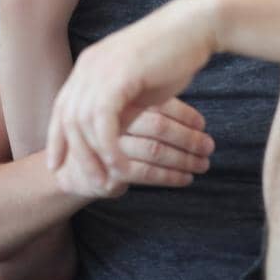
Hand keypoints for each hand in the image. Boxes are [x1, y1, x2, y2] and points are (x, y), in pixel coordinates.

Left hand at [46, 1, 217, 190]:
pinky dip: (108, 146)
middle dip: (71, 153)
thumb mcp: (138, 86)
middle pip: (66, 117)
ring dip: (91, 156)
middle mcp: (87, 66)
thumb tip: (110, 135)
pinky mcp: (118, 77)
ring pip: (81, 123)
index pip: (62, 107)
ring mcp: (100, 69)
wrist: (193, 28)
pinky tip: (119, 164)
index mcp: (88, 65)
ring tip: (105, 179)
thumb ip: (120, 107)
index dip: (56, 137)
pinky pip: (103, 121)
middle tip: (84, 181)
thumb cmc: (172, 57)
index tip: (56, 163)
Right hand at [48, 93, 214, 199]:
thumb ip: (144, 105)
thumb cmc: (104, 140)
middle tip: (209, 146)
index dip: (183, 114)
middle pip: (158, 126)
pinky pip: (147, 173)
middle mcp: (110, 120)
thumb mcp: (119, 114)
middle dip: (189, 137)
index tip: (202, 124)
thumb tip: (186, 103)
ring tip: (202, 164)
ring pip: (155, 150)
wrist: (70, 169)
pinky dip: (171, 176)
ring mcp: (108, 145)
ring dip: (185, 158)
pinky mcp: (109, 169)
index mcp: (115, 100)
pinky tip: (185, 179)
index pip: (156, 105)